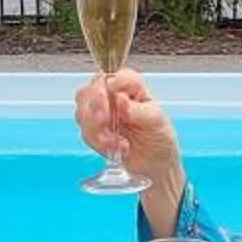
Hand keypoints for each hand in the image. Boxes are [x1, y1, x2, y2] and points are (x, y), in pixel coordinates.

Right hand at [75, 68, 185, 193]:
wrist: (155, 166)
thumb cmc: (159, 137)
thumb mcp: (156, 121)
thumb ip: (139, 110)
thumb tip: (120, 100)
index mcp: (131, 88)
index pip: (116, 75)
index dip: (111, 83)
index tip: (112, 93)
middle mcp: (112, 99)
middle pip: (89, 90)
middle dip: (94, 105)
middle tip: (105, 118)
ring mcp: (101, 116)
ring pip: (82, 112)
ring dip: (95, 127)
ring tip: (115, 140)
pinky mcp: (95, 134)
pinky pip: (86, 133)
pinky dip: (99, 142)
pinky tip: (116, 147)